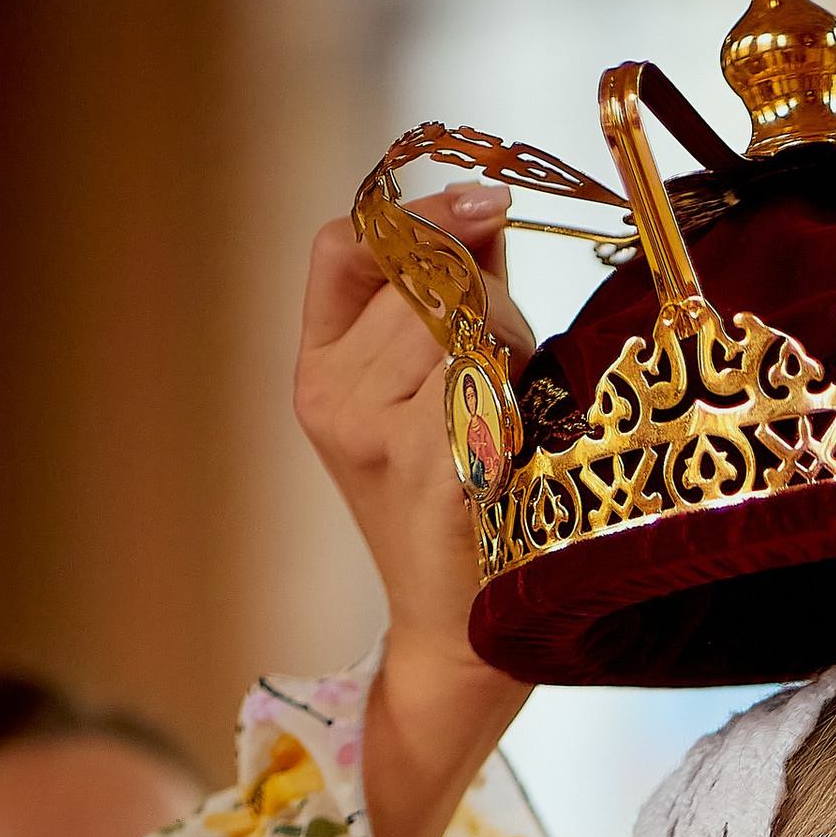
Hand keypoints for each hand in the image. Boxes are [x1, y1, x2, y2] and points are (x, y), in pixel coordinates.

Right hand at [291, 181, 537, 836]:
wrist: (462, 634)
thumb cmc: (466, 506)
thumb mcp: (435, 389)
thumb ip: (452, 295)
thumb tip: (483, 203)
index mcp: (318, 375)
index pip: (343, 246)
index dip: (415, 214)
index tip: (484, 206)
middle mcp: (331, 398)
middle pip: (421, 274)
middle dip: (487, 291)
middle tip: (512, 352)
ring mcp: (375, 435)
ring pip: (461, 318)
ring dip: (511, 339)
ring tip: (512, 405)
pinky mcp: (431, 468)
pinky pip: (489, 375)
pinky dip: (518, 390)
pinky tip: (515, 438)